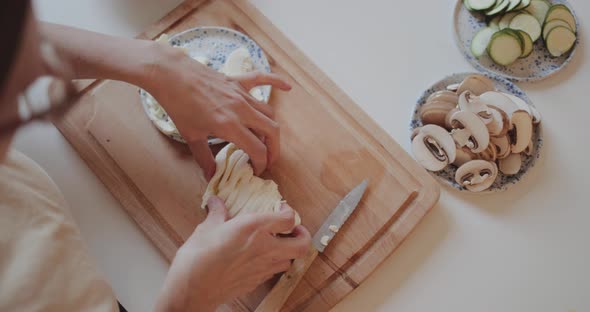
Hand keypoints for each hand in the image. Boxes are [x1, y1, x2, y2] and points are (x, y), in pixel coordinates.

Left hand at [144, 45, 291, 178]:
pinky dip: (276, 82)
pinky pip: (262, 79)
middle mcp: (241, 110)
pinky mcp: (237, 81)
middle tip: (268, 159)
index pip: (257, 150)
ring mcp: (241, 94)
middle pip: (272, 131)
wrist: (171, 75)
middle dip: (274, 149)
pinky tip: (288, 87)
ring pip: (268, 112)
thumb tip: (211, 176)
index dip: (261, 163)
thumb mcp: (191, 136)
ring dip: (271, 128)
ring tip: (265, 139)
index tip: (256, 170)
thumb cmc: (179, 106)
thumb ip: (204, 158)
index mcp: (230, 126)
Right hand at [155, 196, 310, 311]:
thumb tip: (215, 202)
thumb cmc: (198, 257)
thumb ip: (217, 213)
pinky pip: (274, 272)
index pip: (288, 218)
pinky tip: (259, 259)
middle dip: (302, 236)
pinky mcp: (256, 282)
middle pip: (302, 245)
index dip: (289, 212)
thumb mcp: (207, 227)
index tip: (282, 209)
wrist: (193, 290)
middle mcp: (265, 248)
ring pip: (290, 260)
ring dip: (288, 252)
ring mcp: (262, 268)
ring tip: (277, 245)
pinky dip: (273, 264)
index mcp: (255, 228)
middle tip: (294, 230)